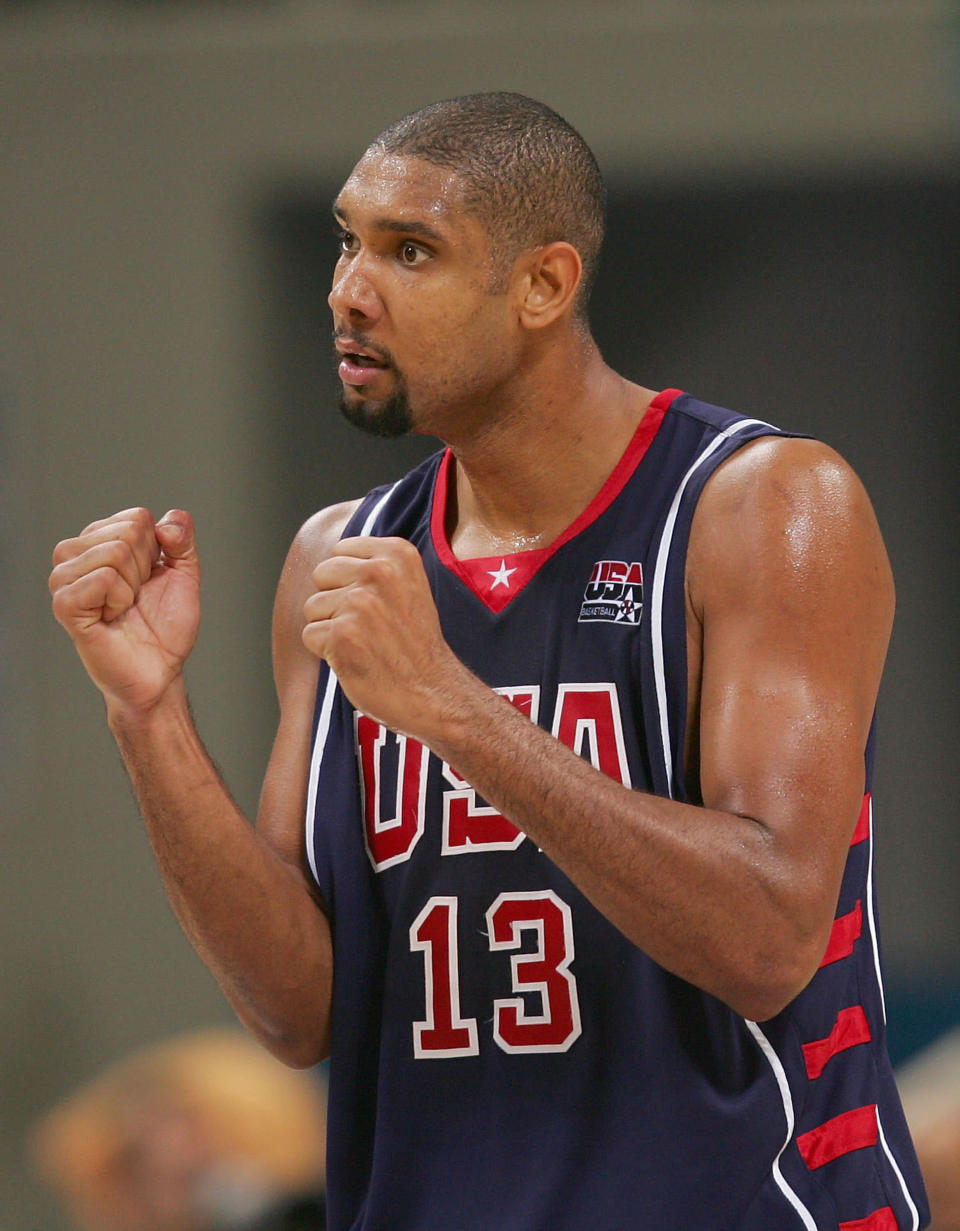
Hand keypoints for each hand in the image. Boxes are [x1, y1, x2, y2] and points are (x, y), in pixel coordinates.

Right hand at [49, 507, 200, 714]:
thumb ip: (182, 538)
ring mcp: (65, 579)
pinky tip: (111, 617)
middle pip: (128, 532)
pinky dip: (120, 599)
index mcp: (99, 541)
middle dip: (146, 569)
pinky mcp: (64, 604)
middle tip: (136, 598)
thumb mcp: (184, 573)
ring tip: (123, 608)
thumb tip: (170, 520)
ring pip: (115, 552)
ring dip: (133, 586)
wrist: (159, 670)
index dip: (157, 552)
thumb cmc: (165, 626)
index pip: (138, 518)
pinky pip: (104, 577)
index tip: (148, 581)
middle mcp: (75, 555)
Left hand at [302, 536, 464, 738]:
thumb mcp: (409, 586)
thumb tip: (333, 556)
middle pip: (321, 573)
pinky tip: (356, 658)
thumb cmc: (416, 644)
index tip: (377, 602)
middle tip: (368, 625)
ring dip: (330, 628)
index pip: (340, 551)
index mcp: (397, 554)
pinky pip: (310, 635)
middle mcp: (378, 572)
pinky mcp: (341, 634)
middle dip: (335, 600)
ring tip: (364, 642)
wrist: (433, 691)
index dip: (350, 579)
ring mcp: (359, 603)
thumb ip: (376, 565)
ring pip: (312, 606)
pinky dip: (327, 652)